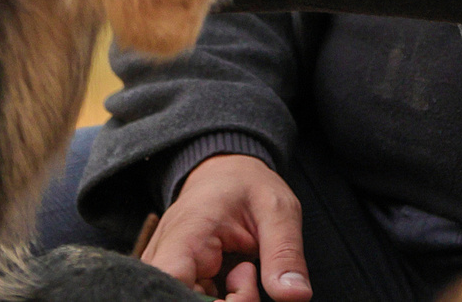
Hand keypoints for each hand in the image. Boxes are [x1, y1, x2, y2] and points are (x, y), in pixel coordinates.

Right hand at [141, 152, 308, 300]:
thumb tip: (296, 296)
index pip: (173, 284)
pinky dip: (223, 299)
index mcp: (186, 235)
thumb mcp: (277, 210)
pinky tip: (235, 278)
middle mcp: (166, 257)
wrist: (226, 173)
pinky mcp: (178, 280)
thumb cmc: (247, 187)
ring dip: (227, 301)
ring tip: (245, 270)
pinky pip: (198, 301)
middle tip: (249, 273)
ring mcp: (169, 271)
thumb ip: (284, 254)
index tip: (242, 290)